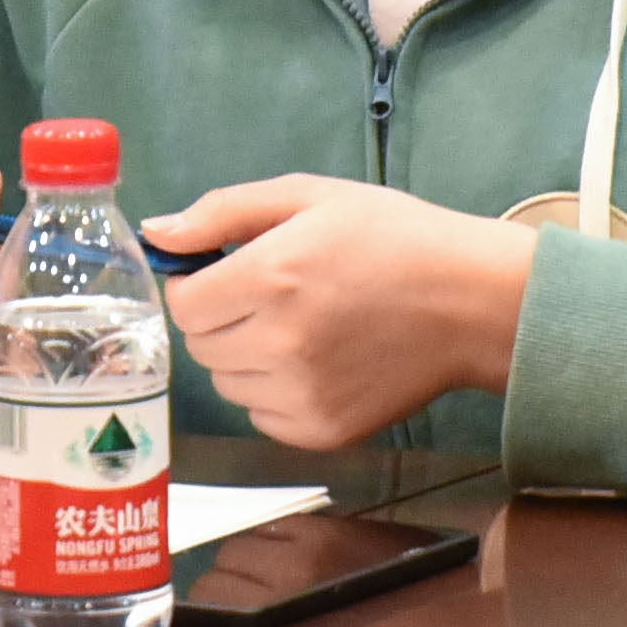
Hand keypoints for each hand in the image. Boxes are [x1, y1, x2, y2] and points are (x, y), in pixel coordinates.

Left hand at [146, 175, 538, 451]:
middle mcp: (278, 342)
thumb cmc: (393, 238)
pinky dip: (275, 391)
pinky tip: (318, 361)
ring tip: (300, 327)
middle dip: (222, 318)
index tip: (228, 273)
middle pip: (201, 345)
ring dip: (246, 356)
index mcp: (271, 276)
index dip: (198, 284)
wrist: (470, 301)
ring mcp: (301, 393)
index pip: (183, 303)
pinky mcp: (322, 430)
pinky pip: (262, 415)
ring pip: (228, 383)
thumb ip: (223, 211)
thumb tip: (156, 233)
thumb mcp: (311, 196)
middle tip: (273, 295)